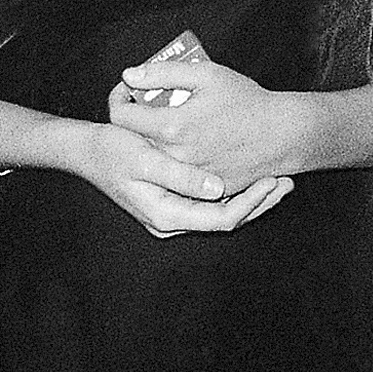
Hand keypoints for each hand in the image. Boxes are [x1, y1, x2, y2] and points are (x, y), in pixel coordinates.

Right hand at [75, 123, 291, 238]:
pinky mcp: (173, 201)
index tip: (273, 180)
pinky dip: (232, 191)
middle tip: (287, 181)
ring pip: (221, 213)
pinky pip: (210, 203)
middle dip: (259, 202)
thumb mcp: (145, 159)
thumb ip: (180, 176)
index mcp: (166, 215)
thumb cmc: (111, 150)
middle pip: (227, 220)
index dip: (252, 202)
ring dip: (249, 197)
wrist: (85, 150)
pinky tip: (249, 174)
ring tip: (276, 178)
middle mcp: (171, 221)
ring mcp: (172, 213)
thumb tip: (218, 189)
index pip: (223, 219)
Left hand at [108, 58, 314, 194]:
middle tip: (152, 103)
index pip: (121, 117)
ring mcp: (189, 177)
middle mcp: (175, 157)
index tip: (130, 90)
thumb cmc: (247, 102)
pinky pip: (178, 173)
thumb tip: (130, 76)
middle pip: (135, 139)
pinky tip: (192, 141)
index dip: (119, 99)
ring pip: (155, 157)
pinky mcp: (203, 189)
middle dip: (137, 118)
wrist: (283, 134)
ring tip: (173, 121)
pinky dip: (177, 157)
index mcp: (171, 127)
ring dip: (155, 139)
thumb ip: (162, 73)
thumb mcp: (206, 74)